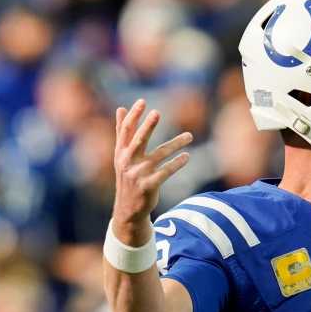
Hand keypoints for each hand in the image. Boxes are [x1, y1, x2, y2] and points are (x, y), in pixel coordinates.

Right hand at [112, 99, 192, 243]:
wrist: (128, 209)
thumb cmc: (128, 177)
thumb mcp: (122, 155)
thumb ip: (122, 132)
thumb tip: (120, 108)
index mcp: (121, 152)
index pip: (126, 131)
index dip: (133, 116)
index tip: (142, 101)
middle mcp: (127, 162)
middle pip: (138, 140)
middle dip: (147, 126)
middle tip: (157, 112)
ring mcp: (137, 174)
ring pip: (158, 155)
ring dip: (175, 144)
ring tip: (190, 135)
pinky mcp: (148, 186)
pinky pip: (165, 172)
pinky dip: (177, 164)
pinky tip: (187, 156)